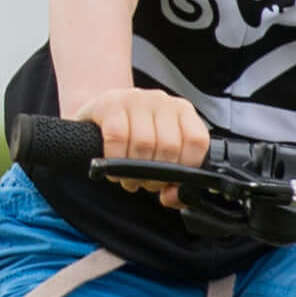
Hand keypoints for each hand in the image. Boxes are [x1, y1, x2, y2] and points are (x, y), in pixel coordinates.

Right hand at [71, 84, 207, 170]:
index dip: (186, 167)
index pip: (197, 141)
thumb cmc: (133, 136)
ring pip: (144, 143)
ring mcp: (136, 99)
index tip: (171, 181)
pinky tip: (112, 169)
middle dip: (156, 175)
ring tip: (128, 179)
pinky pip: (117, 137)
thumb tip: (171, 197)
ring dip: (134, 172)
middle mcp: (162, 101)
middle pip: (169, 146)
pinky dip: (115, 160)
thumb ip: (174, 182)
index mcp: (182, 111)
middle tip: (145, 183)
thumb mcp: (159, 154)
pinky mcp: (110, 104)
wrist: (98, 114)